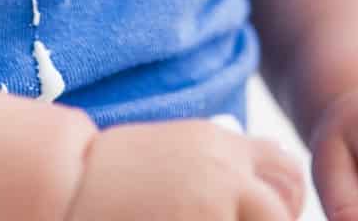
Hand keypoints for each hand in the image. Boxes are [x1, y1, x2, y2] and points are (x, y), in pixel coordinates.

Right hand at [63, 118, 305, 220]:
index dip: (286, 201)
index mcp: (221, 144)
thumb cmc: (119, 170)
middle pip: (282, 210)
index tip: (273, 216)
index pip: (287, 171)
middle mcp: (224, 173)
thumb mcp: (179, 147)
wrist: (70, 181)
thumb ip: (222, 163)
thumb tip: (260, 191)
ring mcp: (212, 209)